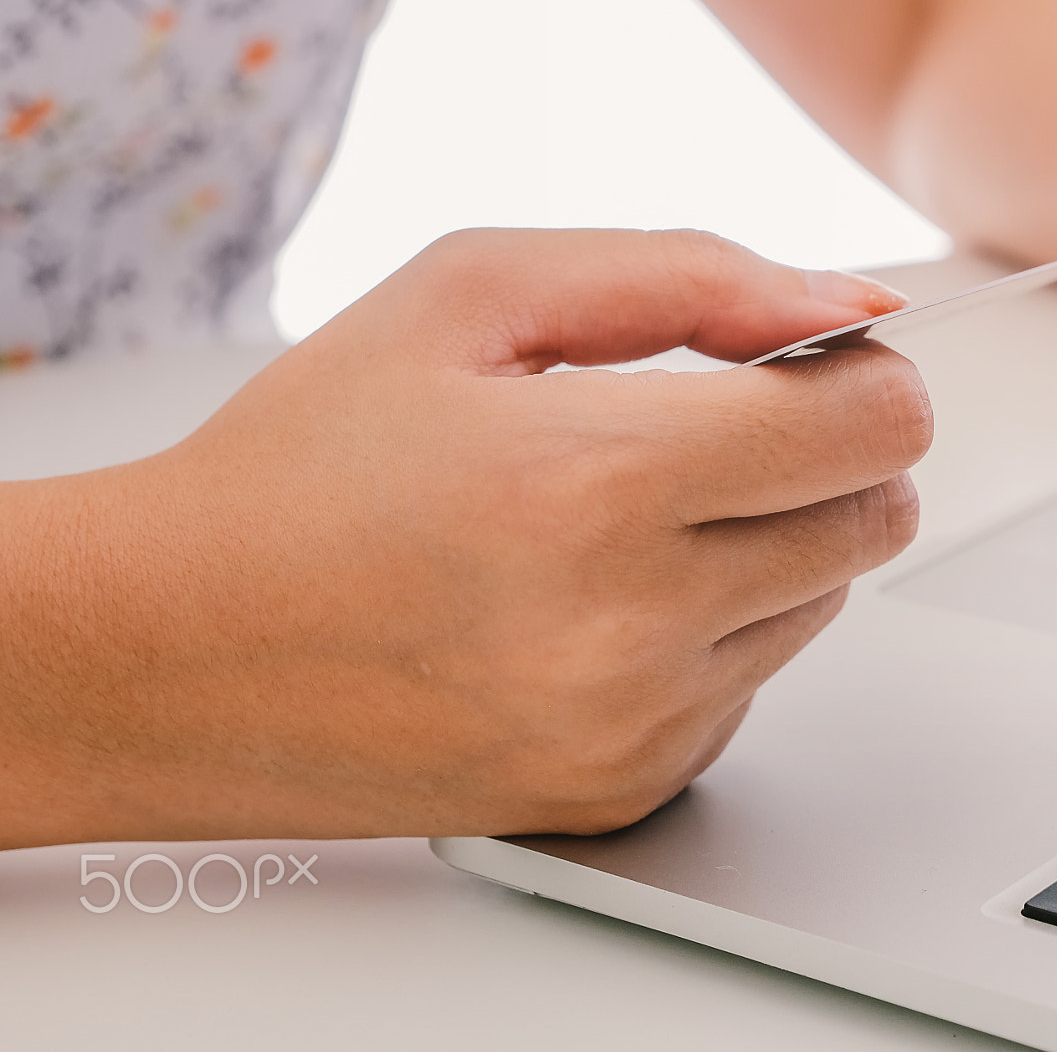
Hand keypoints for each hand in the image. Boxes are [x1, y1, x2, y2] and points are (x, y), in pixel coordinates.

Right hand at [0, 230, 929, 847]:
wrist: (172, 651)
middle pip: (876, 517)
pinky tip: (590, 604)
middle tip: (709, 431)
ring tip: (617, 520)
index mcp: (597, 481)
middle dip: (824, 454)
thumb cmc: (309, 460)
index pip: (876, 426)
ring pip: (824, 599)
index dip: (865, 375)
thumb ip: (693, 277)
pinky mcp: (626, 788)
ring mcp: (633, 726)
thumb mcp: (475, 294)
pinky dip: (710, 631)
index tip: (811, 364)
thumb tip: (856, 307)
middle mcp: (631, 627)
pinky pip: (754, 682)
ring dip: (764, 543)